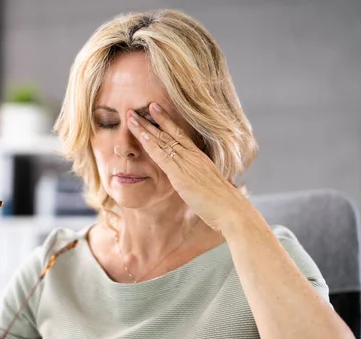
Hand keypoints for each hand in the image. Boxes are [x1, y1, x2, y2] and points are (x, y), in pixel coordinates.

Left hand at [127, 102, 244, 230]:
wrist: (230, 210)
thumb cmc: (222, 203)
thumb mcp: (209, 187)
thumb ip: (199, 181)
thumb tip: (195, 183)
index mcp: (200, 158)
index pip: (180, 135)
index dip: (166, 121)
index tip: (155, 109)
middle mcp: (193, 156)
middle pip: (169, 133)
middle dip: (151, 120)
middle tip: (136, 107)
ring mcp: (187, 163)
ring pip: (162, 140)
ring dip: (144, 128)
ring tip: (131, 116)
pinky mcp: (181, 174)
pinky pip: (163, 155)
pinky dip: (151, 144)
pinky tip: (140, 136)